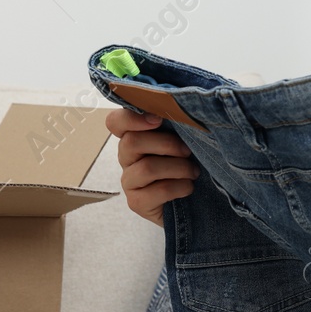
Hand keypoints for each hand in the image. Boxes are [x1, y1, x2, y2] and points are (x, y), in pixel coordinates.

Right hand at [106, 107, 198, 226]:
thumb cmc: (188, 163)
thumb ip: (176, 125)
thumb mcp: (183, 140)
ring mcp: (129, 181)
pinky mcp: (136, 202)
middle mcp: (126, 157)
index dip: (131, 118)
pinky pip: (157, 191)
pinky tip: (188, 187)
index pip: (116, 122)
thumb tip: (184, 109)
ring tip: (193, 172)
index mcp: (134, 136)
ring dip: (178, 168)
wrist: (194, 201)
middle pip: (131, 142)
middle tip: (188, 151)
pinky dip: (179, 187)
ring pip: (146, 168)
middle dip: (167, 144)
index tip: (158, 119)